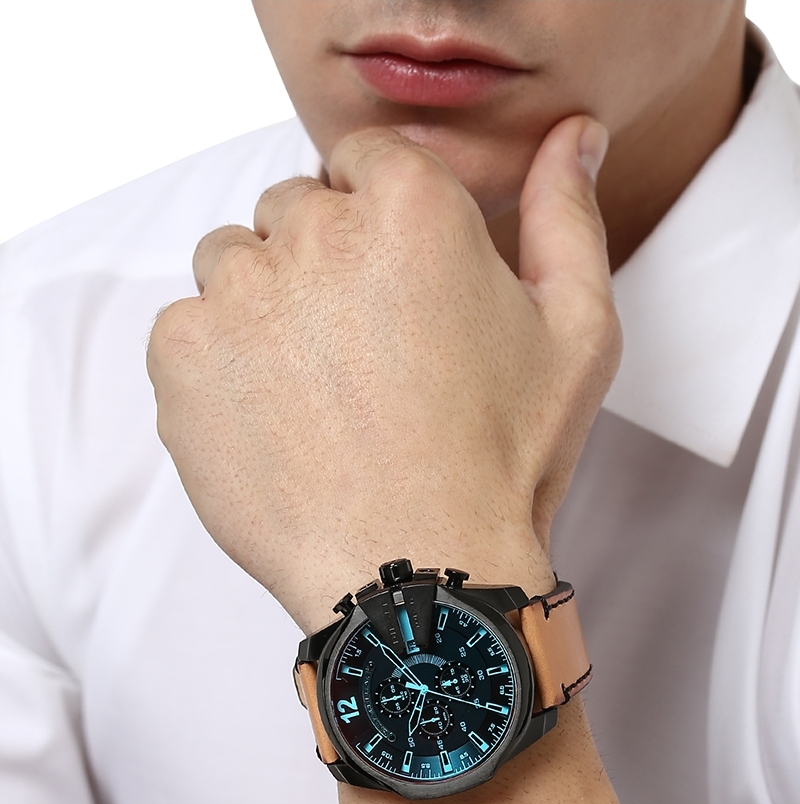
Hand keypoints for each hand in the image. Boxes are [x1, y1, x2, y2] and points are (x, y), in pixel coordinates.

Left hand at [147, 117, 618, 631]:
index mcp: (410, 208)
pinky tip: (271, 421)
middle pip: (293, 212)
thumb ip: (569, 216)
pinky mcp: (182, 357)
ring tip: (315, 393)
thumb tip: (575, 137)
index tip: (390, 286)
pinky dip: (217, 366)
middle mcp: (313, 232)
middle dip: (322, 265)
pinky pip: (185, 328)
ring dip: (264, 309)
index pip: (363, 161)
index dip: (377, 224)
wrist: (418, 573)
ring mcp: (238, 294)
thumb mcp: (576, 334)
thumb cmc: (503, 461)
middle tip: (362, 356)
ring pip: (232, 265)